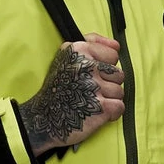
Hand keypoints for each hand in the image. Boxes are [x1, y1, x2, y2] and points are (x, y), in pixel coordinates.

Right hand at [18, 34, 124, 153]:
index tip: (91, 75)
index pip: (113, 55)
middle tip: (88, 91)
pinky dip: (111, 114)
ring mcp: (94, 87)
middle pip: (118, 74)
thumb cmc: (57, 88)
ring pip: (119, 91)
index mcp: (79, 51)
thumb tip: (116, 45)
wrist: (44, 119)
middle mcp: (86, 66)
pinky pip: (120, 107)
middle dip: (107, 84)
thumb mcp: (66, 57)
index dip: (104, 66)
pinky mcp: (101, 107)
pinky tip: (96, 113)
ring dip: (108, 100)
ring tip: (90, 102)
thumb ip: (92, 43)